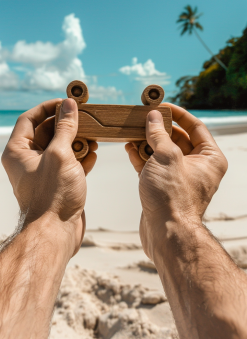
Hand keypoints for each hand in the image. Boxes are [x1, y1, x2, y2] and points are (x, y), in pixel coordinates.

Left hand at [2, 98, 96, 253]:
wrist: (56, 232)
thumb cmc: (52, 194)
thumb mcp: (60, 154)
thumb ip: (66, 128)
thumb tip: (70, 105)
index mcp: (18, 151)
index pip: (29, 119)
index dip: (47, 107)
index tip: (66, 102)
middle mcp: (27, 160)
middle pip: (46, 132)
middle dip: (67, 124)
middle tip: (85, 117)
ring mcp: (43, 172)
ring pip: (60, 147)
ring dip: (77, 140)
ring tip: (93, 136)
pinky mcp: (57, 182)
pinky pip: (68, 163)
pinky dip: (81, 157)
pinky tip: (94, 154)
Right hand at [125, 103, 227, 258]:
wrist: (165, 233)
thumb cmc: (173, 197)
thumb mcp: (166, 156)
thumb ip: (158, 134)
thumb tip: (153, 117)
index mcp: (210, 158)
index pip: (195, 126)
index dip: (177, 113)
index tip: (160, 105)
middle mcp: (198, 167)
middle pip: (177, 138)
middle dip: (158, 128)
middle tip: (142, 116)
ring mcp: (180, 178)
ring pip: (163, 152)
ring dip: (147, 141)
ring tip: (132, 130)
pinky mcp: (164, 187)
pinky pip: (153, 166)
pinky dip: (142, 156)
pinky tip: (129, 147)